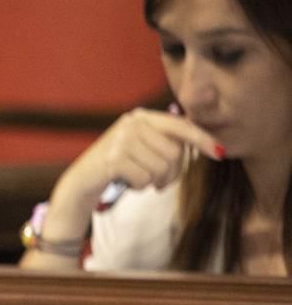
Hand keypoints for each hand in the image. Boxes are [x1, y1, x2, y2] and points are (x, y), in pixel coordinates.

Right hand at [42, 108, 225, 237]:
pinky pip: (146, 179)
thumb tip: (210, 144)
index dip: (203, 140)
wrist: (83, 181)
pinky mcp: (113, 159)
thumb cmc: (122, 166)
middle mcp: (131, 123)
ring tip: (139, 179)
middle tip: (157, 180)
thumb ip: (168, 140)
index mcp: (142, 117)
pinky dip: (140, 187)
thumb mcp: (144, 147)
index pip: (181, 127)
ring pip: (162, 167)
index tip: (220, 154)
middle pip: (174, 152)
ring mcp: (121, 139)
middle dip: (171, 172)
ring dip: (155, 181)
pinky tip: (127, 182)